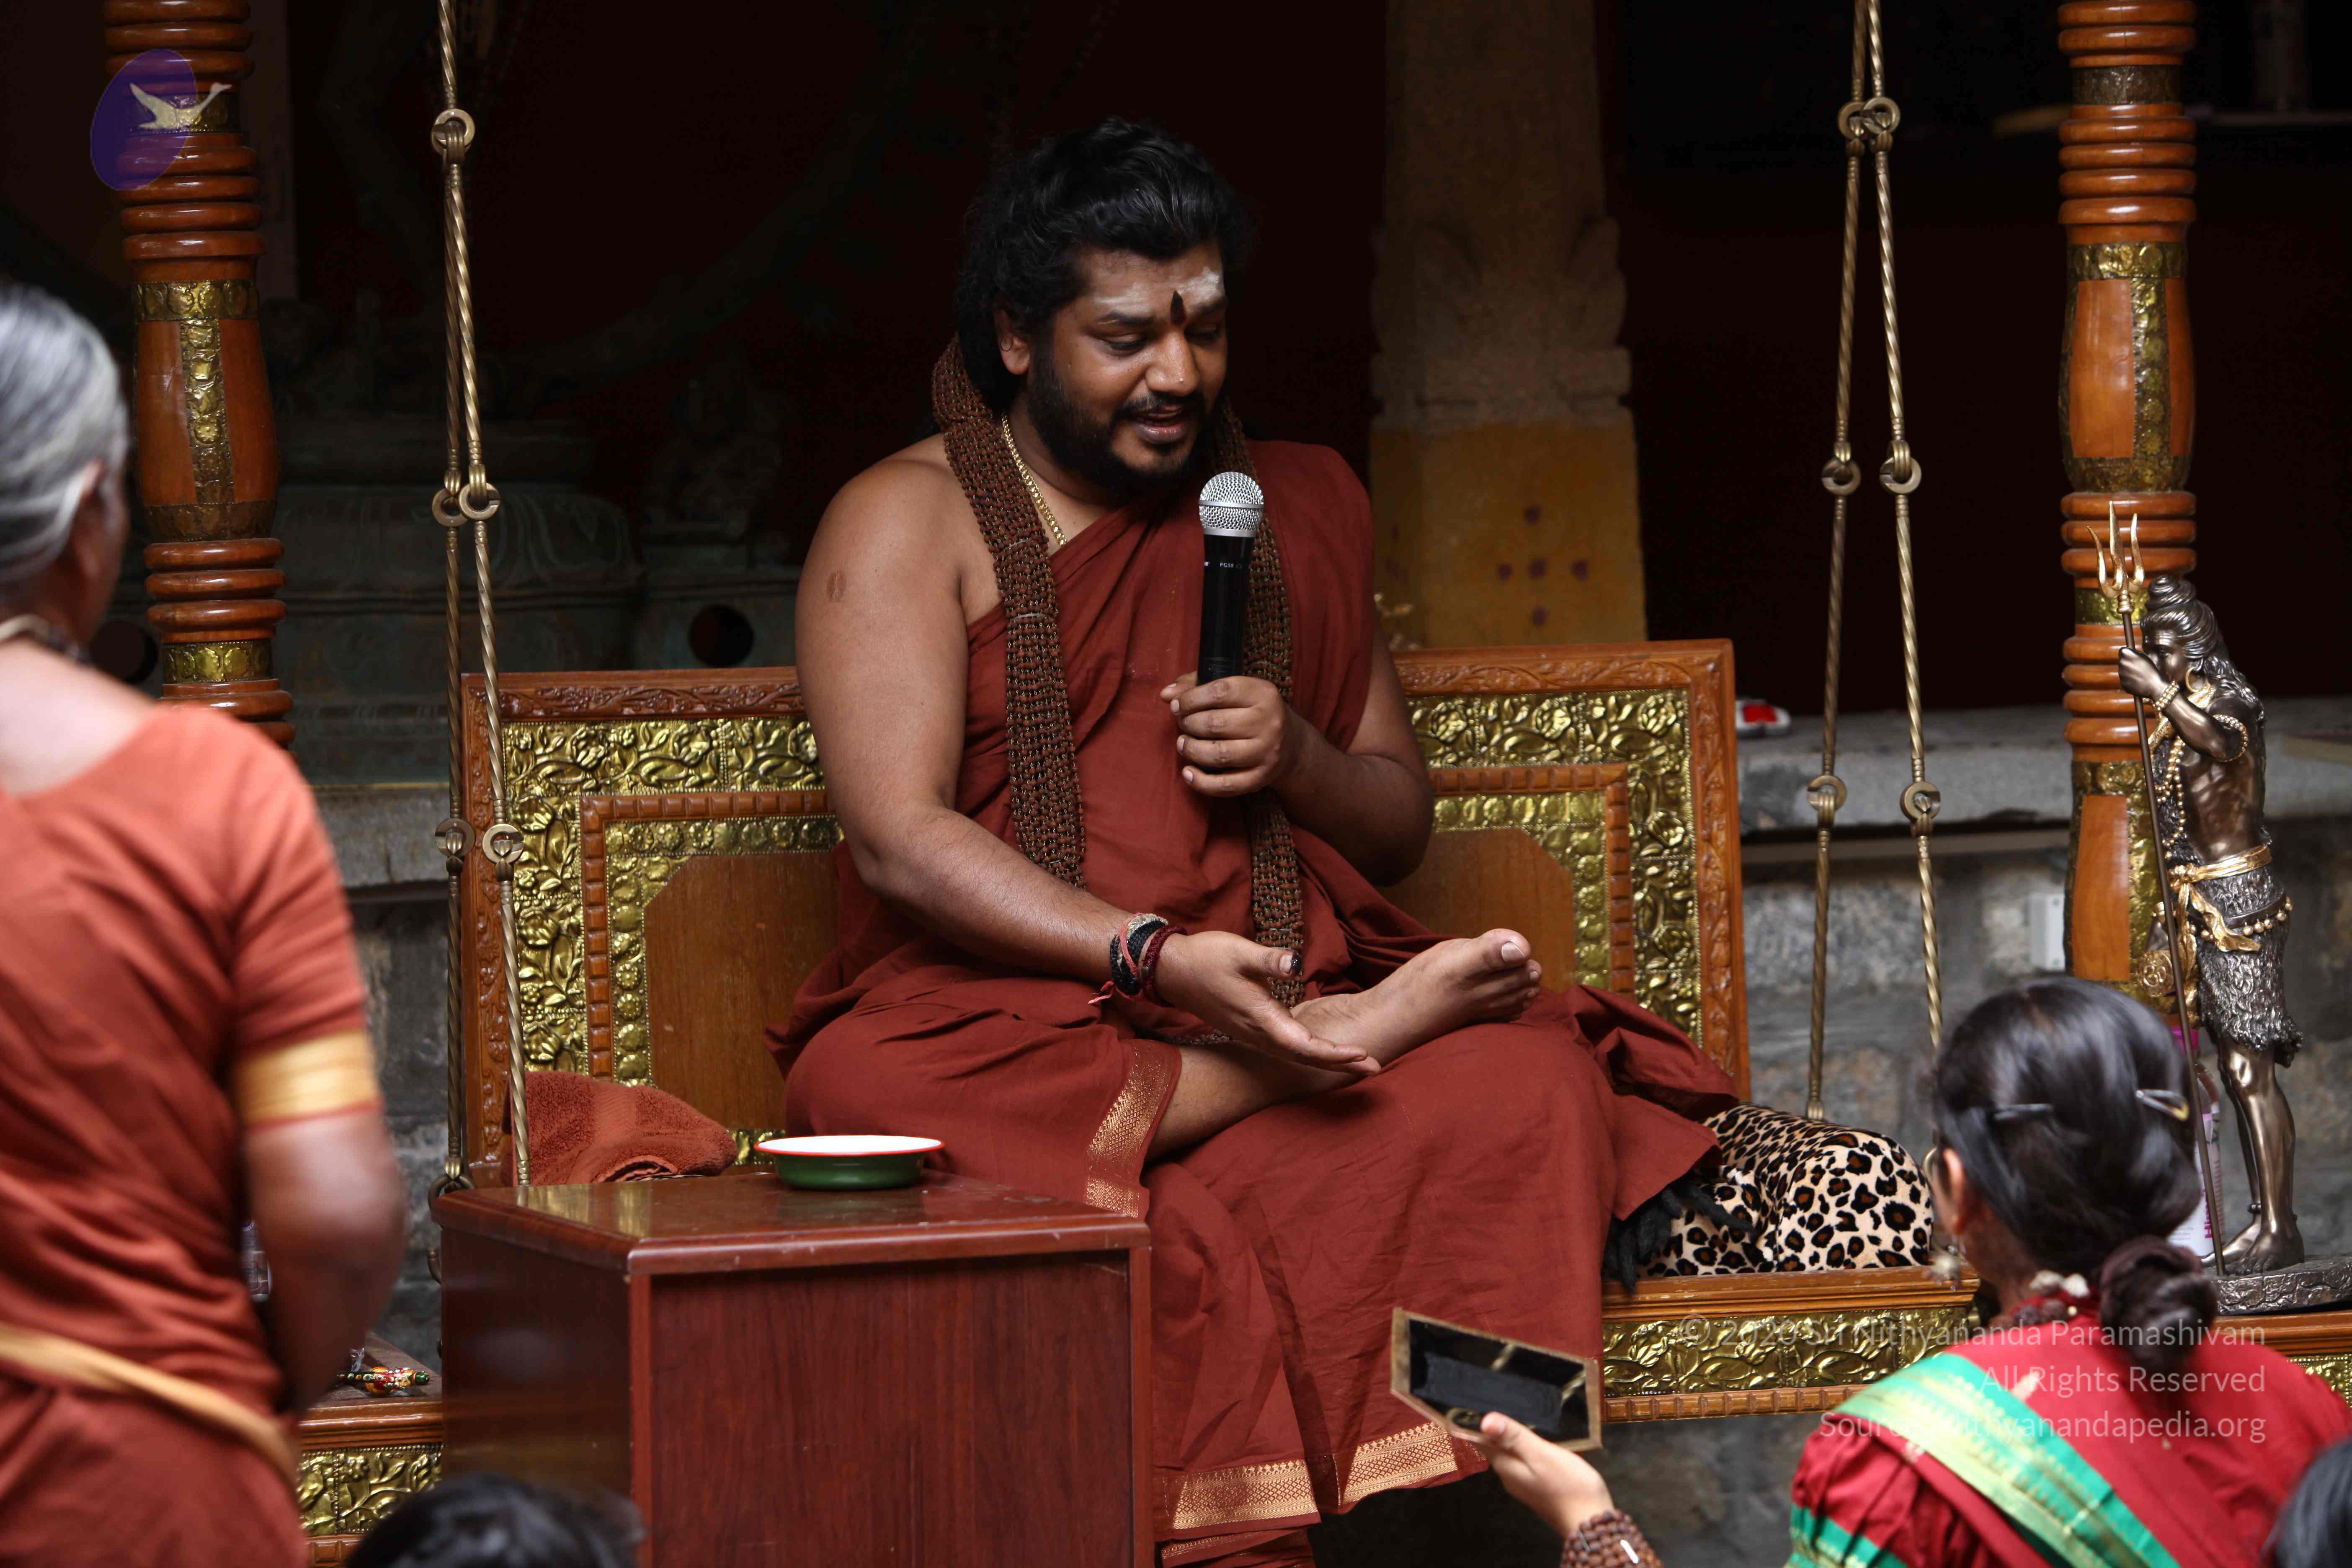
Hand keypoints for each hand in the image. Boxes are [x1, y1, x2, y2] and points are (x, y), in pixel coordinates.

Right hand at [1151, 931, 1376, 1077]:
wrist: (1171, 970)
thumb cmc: (1206, 959)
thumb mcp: (1239, 953)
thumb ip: (1269, 961)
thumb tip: (1296, 963)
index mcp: (1261, 1019)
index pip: (1305, 1046)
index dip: (1334, 1054)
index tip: (1362, 1055)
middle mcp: (1258, 1034)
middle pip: (1305, 1058)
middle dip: (1340, 1065)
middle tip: (1375, 1069)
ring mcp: (1252, 1034)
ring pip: (1295, 1055)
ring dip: (1326, 1060)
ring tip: (1355, 1061)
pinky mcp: (1249, 1028)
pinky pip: (1285, 1048)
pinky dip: (1308, 1051)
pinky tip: (1318, 1048)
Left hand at [1159, 673, 1303, 796]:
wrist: (1291, 744)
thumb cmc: (1252, 711)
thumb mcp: (1236, 690)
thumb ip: (1198, 685)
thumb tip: (1165, 694)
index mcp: (1263, 693)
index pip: (1220, 691)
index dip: (1190, 699)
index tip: (1176, 705)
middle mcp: (1268, 722)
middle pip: (1215, 724)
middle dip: (1189, 724)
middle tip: (1183, 724)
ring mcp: (1266, 753)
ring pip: (1218, 754)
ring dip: (1191, 749)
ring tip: (1183, 743)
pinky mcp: (1260, 779)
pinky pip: (1226, 785)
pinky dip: (1201, 782)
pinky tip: (1188, 773)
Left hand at [1468, 1412, 1614, 1538]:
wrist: (1590, 1523)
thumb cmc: (1570, 1487)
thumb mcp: (1541, 1455)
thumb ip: (1514, 1437)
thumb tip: (1485, 1421)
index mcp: (1506, 1466)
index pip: (1479, 1442)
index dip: (1472, 1423)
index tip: (1466, 1406)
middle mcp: (1510, 1477)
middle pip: (1493, 1447)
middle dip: (1492, 1428)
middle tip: (1491, 1405)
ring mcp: (1524, 1484)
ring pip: (1510, 1454)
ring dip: (1510, 1437)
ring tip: (1513, 1417)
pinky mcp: (1539, 1487)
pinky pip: (1525, 1462)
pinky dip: (1525, 1449)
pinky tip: (1535, 1441)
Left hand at [2117, 647, 2167, 701]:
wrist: (2154, 685)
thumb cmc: (2151, 669)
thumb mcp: (2143, 656)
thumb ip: (2132, 652)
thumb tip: (2124, 650)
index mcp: (2125, 653)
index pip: (2122, 651)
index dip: (2128, 654)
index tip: (2134, 657)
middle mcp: (2121, 662)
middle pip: (2122, 661)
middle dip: (2128, 663)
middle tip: (2139, 667)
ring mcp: (2121, 673)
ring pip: (2123, 671)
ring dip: (2129, 672)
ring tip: (2140, 675)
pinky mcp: (2122, 683)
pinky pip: (2125, 680)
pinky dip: (2130, 680)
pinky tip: (2138, 681)